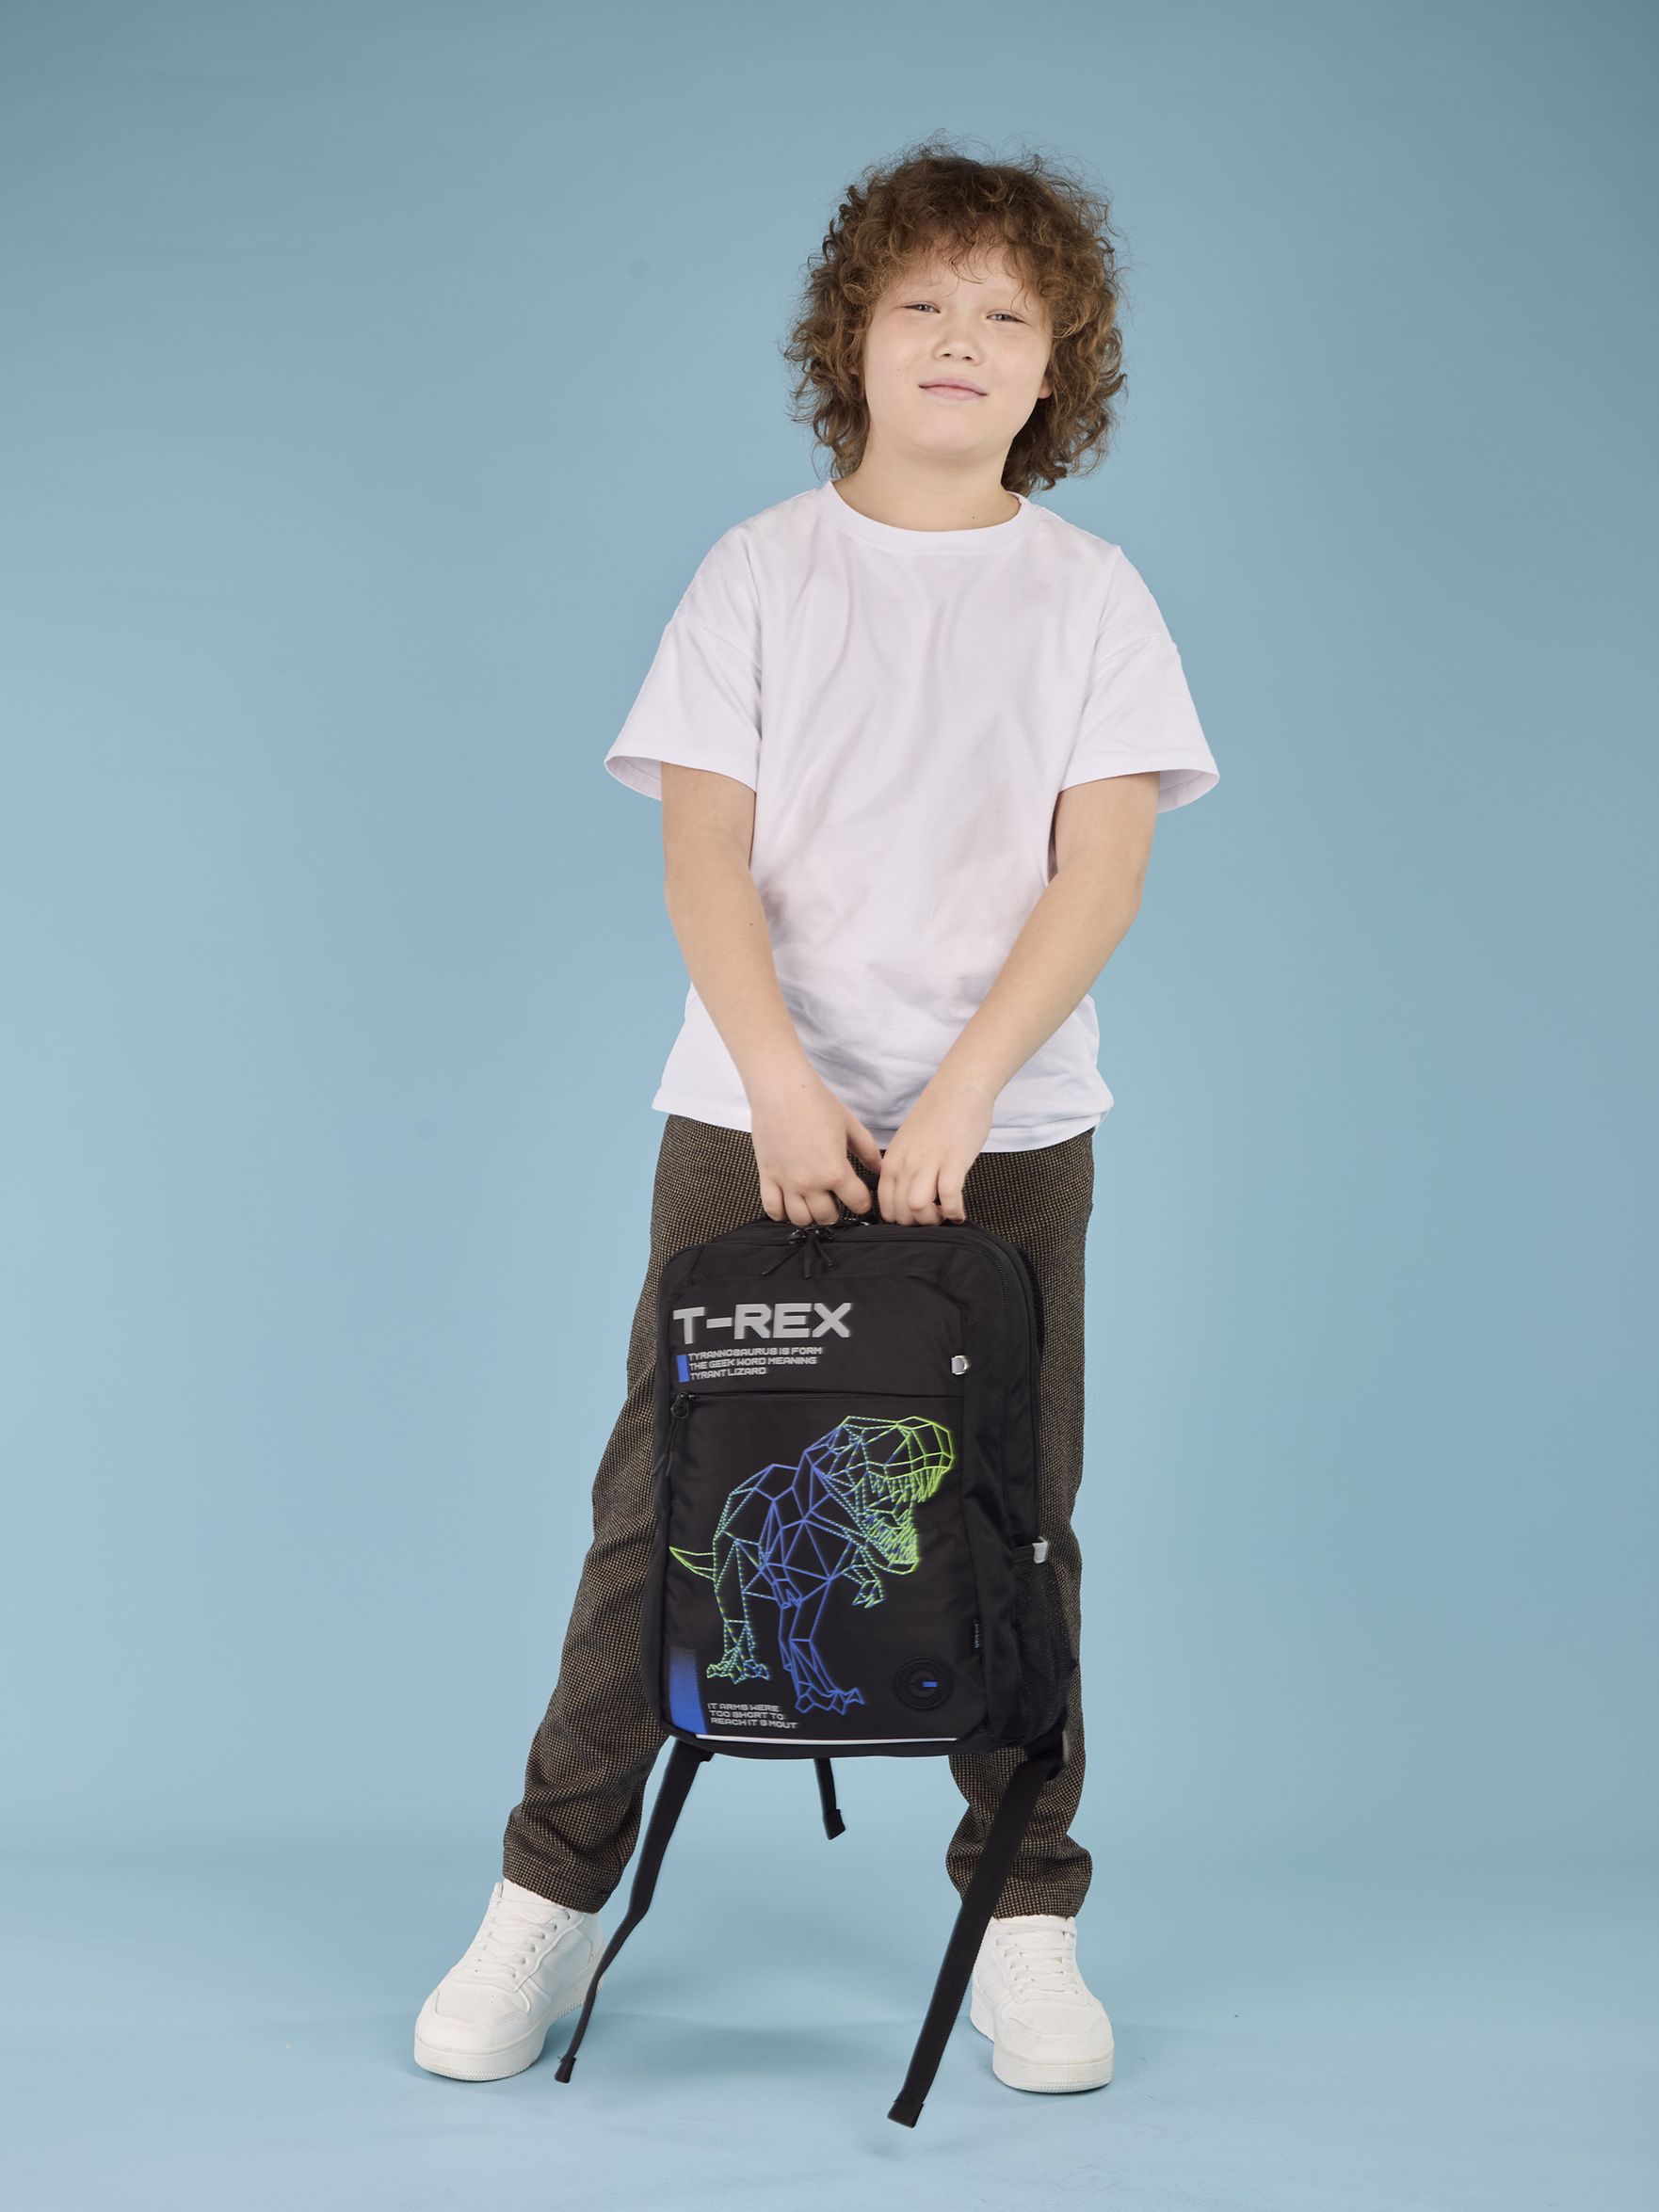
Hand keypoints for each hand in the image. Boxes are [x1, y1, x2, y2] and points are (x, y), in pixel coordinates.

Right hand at [748, 1064, 884, 1225]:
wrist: (782, 1090)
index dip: (864, 1203)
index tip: (861, 1198)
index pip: (857, 1204)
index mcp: (835, 1171)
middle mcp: (811, 1182)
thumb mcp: (851, 1126)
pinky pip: (772, 1209)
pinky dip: (781, 1213)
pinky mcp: (767, 1176)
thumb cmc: (816, 1103)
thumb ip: (868, 1151)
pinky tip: (789, 1204)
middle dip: (836, 1212)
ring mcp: (786, 1182)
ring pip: (800, 1219)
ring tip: (814, 1203)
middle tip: (836, 1200)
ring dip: (810, 1215)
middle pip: (827, 1217)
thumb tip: (880, 1169)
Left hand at [877, 1075, 994, 1224]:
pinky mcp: (953, 1161)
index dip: (900, 1220)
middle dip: (917, 1224)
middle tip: (932, 1218)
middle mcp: (905, 1164)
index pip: (884, 1205)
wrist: (959, 1089)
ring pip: (917, 1208)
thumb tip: (906, 1195)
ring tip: (944, 1214)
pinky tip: (959, 1212)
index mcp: (891, 1161)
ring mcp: (928, 1163)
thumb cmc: (937, 1115)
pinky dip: (954, 1212)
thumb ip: (903, 1167)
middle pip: (900, 1212)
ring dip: (933, 1220)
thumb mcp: (907, 1143)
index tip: (915, 1218)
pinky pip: (949, 1198)